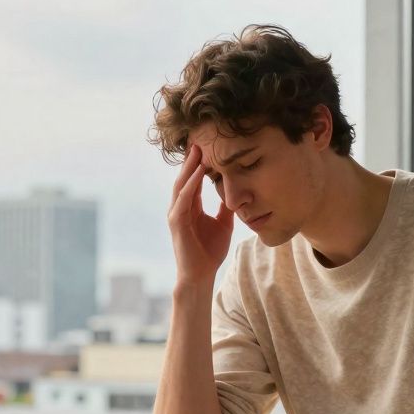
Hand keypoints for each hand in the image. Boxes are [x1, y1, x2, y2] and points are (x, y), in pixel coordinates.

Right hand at [166, 143, 233, 285]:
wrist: (200, 274)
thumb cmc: (210, 252)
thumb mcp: (224, 224)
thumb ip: (226, 208)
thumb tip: (237, 193)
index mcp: (191, 207)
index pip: (194, 180)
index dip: (200, 163)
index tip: (209, 146)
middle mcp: (181, 207)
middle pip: (185, 177)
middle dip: (192, 159)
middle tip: (200, 139)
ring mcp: (176, 213)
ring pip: (182, 184)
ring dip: (190, 166)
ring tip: (199, 150)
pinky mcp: (176, 221)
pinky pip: (183, 197)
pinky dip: (191, 183)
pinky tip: (199, 171)